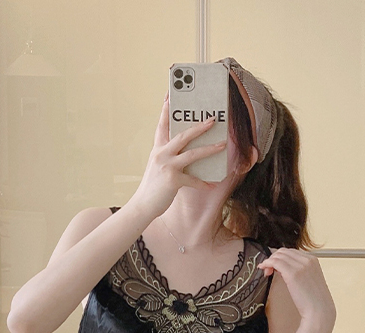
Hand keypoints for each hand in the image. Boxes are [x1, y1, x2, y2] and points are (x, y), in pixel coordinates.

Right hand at [130, 91, 227, 218]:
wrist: (142, 205)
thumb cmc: (152, 187)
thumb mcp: (157, 167)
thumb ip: (168, 157)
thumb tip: (187, 152)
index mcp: (157, 149)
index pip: (162, 125)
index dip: (167, 110)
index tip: (171, 95)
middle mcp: (161, 154)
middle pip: (183, 135)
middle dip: (200, 126)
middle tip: (213, 119)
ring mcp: (167, 166)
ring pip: (192, 154)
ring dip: (209, 149)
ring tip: (222, 145)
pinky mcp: (172, 180)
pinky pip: (193, 180)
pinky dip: (203, 183)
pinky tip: (212, 184)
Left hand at [260, 248, 336, 331]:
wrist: (319, 310)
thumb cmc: (313, 300)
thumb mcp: (309, 279)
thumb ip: (299, 271)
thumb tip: (282, 268)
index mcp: (313, 260)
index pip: (291, 252)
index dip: (280, 257)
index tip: (274, 267)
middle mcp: (307, 260)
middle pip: (283, 251)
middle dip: (273, 258)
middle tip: (267, 270)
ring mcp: (300, 265)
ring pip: (278, 256)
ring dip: (269, 262)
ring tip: (266, 273)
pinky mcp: (293, 273)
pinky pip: (275, 262)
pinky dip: (267, 264)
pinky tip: (263, 269)